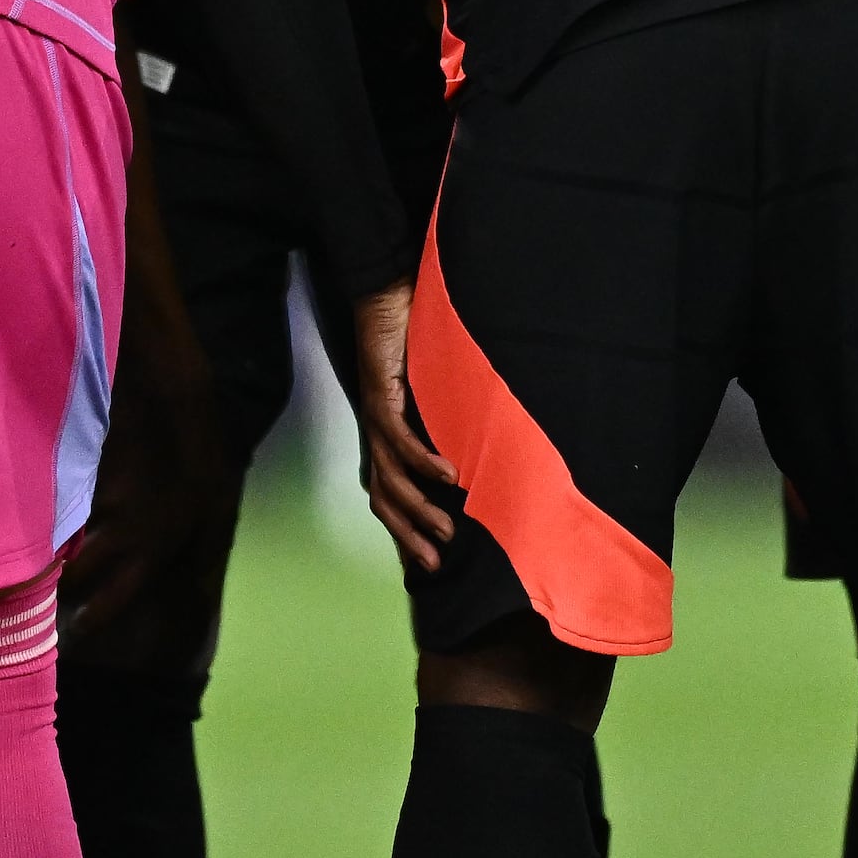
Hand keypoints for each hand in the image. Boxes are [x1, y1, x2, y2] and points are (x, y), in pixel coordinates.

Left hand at [349, 286, 463, 571]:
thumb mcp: (436, 392)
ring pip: (391, 476)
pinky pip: (400, 436)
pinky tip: (448, 476)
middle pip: (385, 498)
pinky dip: (422, 459)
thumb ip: (449, 421)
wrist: (388, 295)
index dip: (403, 529)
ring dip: (418, 505)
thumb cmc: (415, 342)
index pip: (388, 495)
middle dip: (408, 534)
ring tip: (447, 528)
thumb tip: (481, 449)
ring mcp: (376, 415)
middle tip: (436, 562)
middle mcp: (377, 433)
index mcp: (386, 436)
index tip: (428, 560)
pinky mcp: (381, 393)